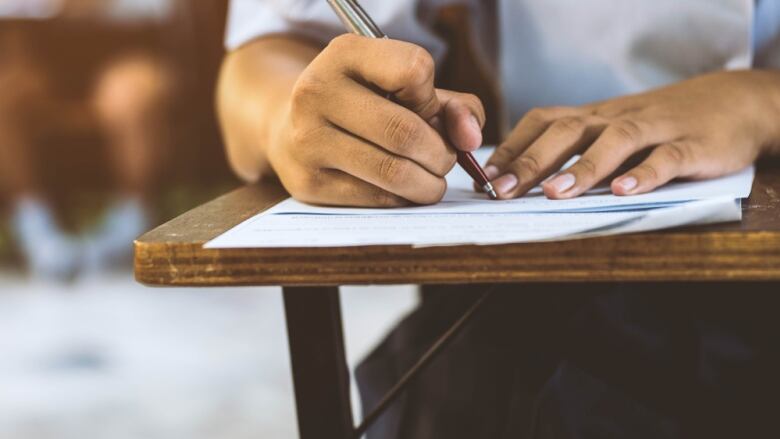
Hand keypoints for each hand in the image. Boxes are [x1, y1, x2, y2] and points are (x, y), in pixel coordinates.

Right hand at [269, 34, 484, 206]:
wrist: (291, 128)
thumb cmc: (363, 106)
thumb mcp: (404, 89)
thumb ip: (453, 105)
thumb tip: (471, 138)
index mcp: (344, 54)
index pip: (414, 70)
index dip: (434, 99)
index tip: (427, 111)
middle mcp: (317, 91)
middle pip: (405, 132)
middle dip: (441, 154)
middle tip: (444, 160)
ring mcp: (307, 139)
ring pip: (393, 172)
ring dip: (429, 184)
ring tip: (431, 180)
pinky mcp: (308, 183)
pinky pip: (377, 199)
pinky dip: (404, 199)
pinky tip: (402, 190)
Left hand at [486, 70, 779, 199]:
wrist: (733, 102)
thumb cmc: (658, 125)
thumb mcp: (612, 130)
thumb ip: (576, 150)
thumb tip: (521, 180)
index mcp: (594, 117)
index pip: (543, 122)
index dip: (512, 147)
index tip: (482, 176)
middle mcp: (616, 118)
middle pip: (569, 130)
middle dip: (530, 160)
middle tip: (501, 191)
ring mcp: (655, 129)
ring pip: (615, 141)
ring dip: (582, 167)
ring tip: (554, 193)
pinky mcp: (692, 145)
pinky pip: (666, 158)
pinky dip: (644, 174)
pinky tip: (623, 191)